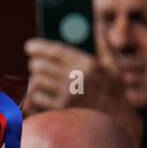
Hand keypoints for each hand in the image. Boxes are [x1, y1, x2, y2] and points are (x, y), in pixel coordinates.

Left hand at [22, 39, 142, 142]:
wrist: (116, 122)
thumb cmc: (114, 92)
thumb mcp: (113, 65)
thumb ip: (103, 44)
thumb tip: (97, 25)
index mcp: (88, 64)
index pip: (55, 51)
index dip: (38, 47)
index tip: (29, 47)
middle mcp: (75, 79)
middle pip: (39, 66)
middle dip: (36, 65)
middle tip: (36, 66)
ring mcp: (66, 96)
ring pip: (35, 82)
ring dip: (35, 81)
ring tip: (41, 82)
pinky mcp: (59, 111)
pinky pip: (35, 99)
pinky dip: (35, 96)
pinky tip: (42, 96)